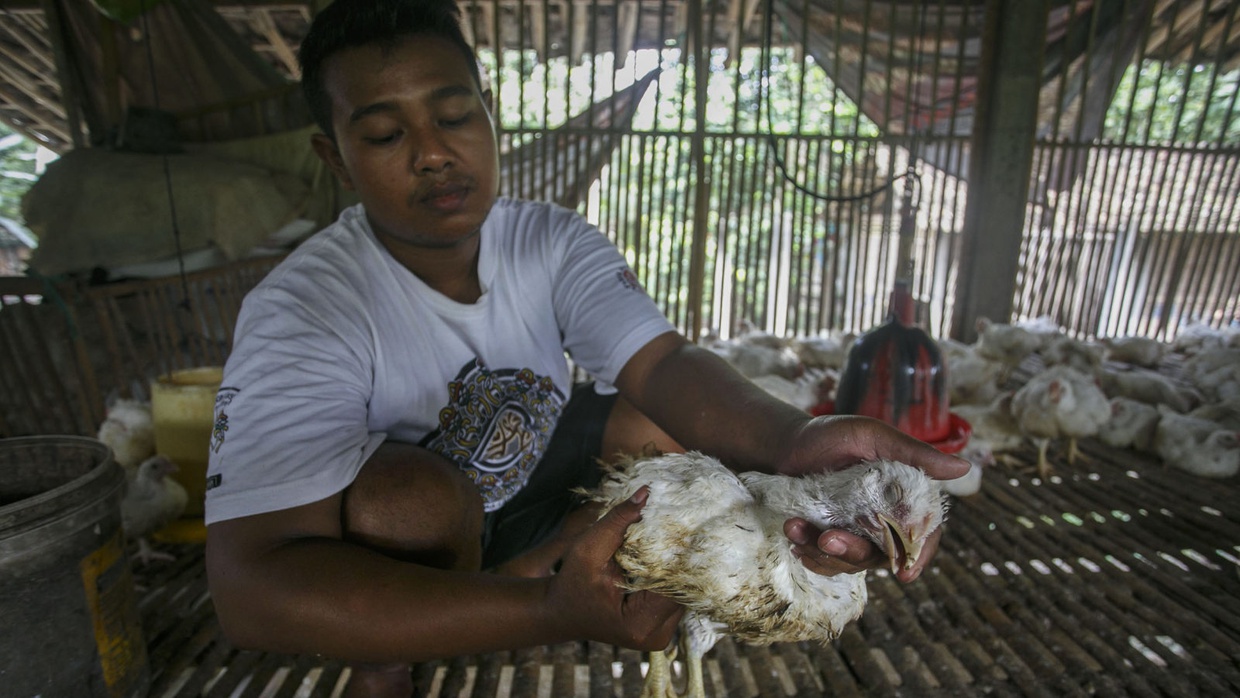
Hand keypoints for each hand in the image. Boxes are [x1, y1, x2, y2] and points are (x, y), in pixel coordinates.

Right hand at [545, 487, 682, 649]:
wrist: (559, 612)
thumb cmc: (570, 583)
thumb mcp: (587, 549)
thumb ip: (617, 522)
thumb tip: (646, 493)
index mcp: (640, 623)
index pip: (676, 582)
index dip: (681, 552)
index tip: (684, 523)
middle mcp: (657, 635)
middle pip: (685, 587)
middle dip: (679, 556)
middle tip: (682, 523)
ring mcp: (661, 634)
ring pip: (683, 590)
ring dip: (676, 564)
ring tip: (674, 536)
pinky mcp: (661, 626)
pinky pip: (675, 595)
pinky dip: (670, 574)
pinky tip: (665, 553)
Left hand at [777, 415, 967, 581]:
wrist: (786, 444)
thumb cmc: (832, 435)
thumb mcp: (872, 435)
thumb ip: (913, 453)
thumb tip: (964, 467)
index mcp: (903, 498)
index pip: (923, 534)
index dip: (919, 555)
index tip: (905, 573)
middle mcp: (883, 521)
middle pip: (881, 555)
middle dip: (851, 552)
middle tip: (826, 538)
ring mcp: (854, 533)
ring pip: (849, 562)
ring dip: (822, 553)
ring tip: (795, 528)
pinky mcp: (828, 539)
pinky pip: (824, 561)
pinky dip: (808, 553)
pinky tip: (793, 536)